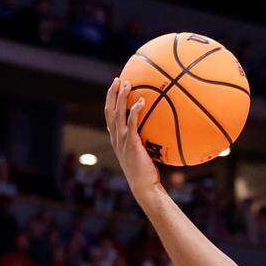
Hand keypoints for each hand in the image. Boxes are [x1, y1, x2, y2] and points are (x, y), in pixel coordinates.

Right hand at [104, 78, 159, 196]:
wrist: (143, 185)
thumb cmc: (146, 172)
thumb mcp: (141, 154)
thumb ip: (143, 141)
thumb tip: (156, 131)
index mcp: (116, 138)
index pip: (109, 115)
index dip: (110, 100)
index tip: (115, 87)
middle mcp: (115, 137)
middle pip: (109, 110)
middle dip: (112, 93)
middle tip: (118, 79)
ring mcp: (121, 140)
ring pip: (117, 113)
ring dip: (121, 97)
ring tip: (127, 83)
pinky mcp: (131, 144)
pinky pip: (131, 123)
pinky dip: (135, 110)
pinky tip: (141, 100)